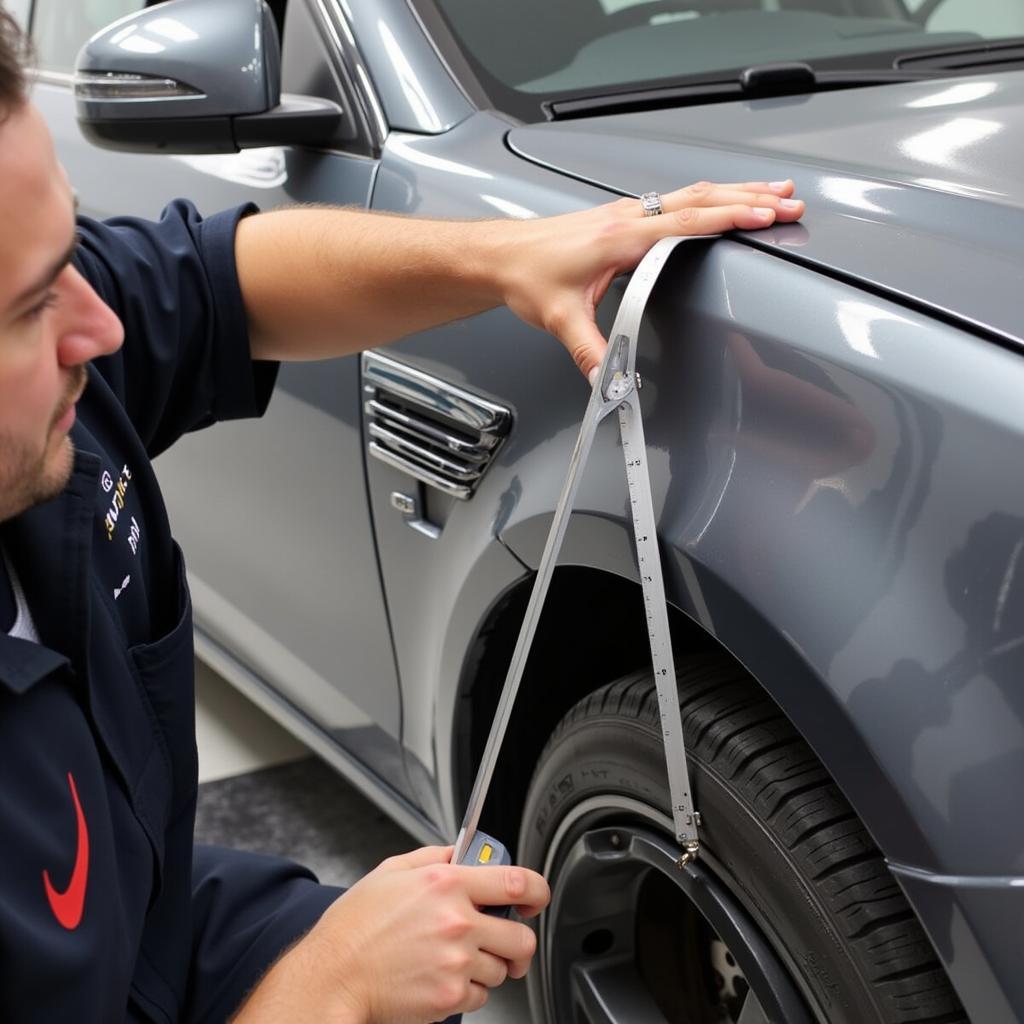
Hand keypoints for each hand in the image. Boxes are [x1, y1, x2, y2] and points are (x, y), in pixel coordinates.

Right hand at [235, 846, 549, 1023]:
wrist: (332, 977)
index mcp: (446, 884)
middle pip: (521, 937)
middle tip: (503, 941)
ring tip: (455, 959)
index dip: (537, 892)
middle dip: (516, 941)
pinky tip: (442, 978)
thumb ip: (434, 857)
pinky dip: (468, 991)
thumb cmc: (355, 927)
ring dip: (487, 966)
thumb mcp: (392, 872)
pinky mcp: (449, 998)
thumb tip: (461, 853)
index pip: (517, 883)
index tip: (535, 899)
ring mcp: (456, 962)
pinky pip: (480, 997)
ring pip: (501, 970)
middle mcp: (457, 922)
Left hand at [495, 179, 804, 382]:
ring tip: (774, 192)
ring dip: (736, 191)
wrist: (500, 255)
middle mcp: (628, 217)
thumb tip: (613, 380)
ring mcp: (627, 213)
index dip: (729, 218)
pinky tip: (723, 199)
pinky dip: (710, 196)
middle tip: (791, 200)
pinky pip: (677, 199)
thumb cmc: (527, 275)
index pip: (687, 222)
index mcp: (620, 237)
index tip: (765, 216)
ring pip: (692, 194)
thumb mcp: (559, 319)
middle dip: (751, 198)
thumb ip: (590, 352)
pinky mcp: (622, 218)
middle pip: (701, 199)